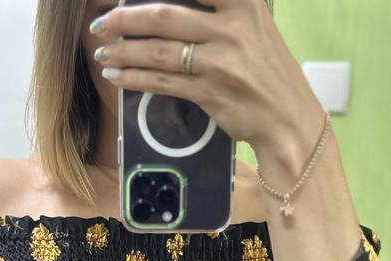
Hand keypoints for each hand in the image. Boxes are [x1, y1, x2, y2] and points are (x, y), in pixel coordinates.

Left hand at [89, 0, 323, 153]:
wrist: (289, 118)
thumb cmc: (267, 72)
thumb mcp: (254, 26)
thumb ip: (220, 11)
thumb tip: (167, 10)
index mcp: (244, 0)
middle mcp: (233, 26)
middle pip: (164, 14)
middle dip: (125, 18)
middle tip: (101, 22)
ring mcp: (221, 60)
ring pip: (159, 50)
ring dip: (124, 50)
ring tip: (102, 51)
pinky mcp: (210, 92)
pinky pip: (163, 81)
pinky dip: (135, 78)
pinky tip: (118, 75)